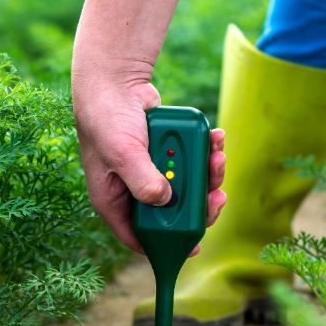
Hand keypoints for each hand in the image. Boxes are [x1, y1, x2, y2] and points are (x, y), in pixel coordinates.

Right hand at [73, 75, 225, 253]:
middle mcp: (133, 192)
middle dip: (198, 205)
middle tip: (218, 195)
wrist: (114, 80)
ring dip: (207, 175)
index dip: (166, 245)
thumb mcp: (122, 153)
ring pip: (186, 188)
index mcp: (115, 201)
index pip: (139, 236)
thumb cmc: (107, 118)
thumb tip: (166, 200)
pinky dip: (205, 153)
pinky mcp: (165, 155)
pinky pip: (191, 162)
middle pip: (171, 215)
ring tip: (218, 155)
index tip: (194, 246)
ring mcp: (151, 173)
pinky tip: (215, 139)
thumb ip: (143, 180)